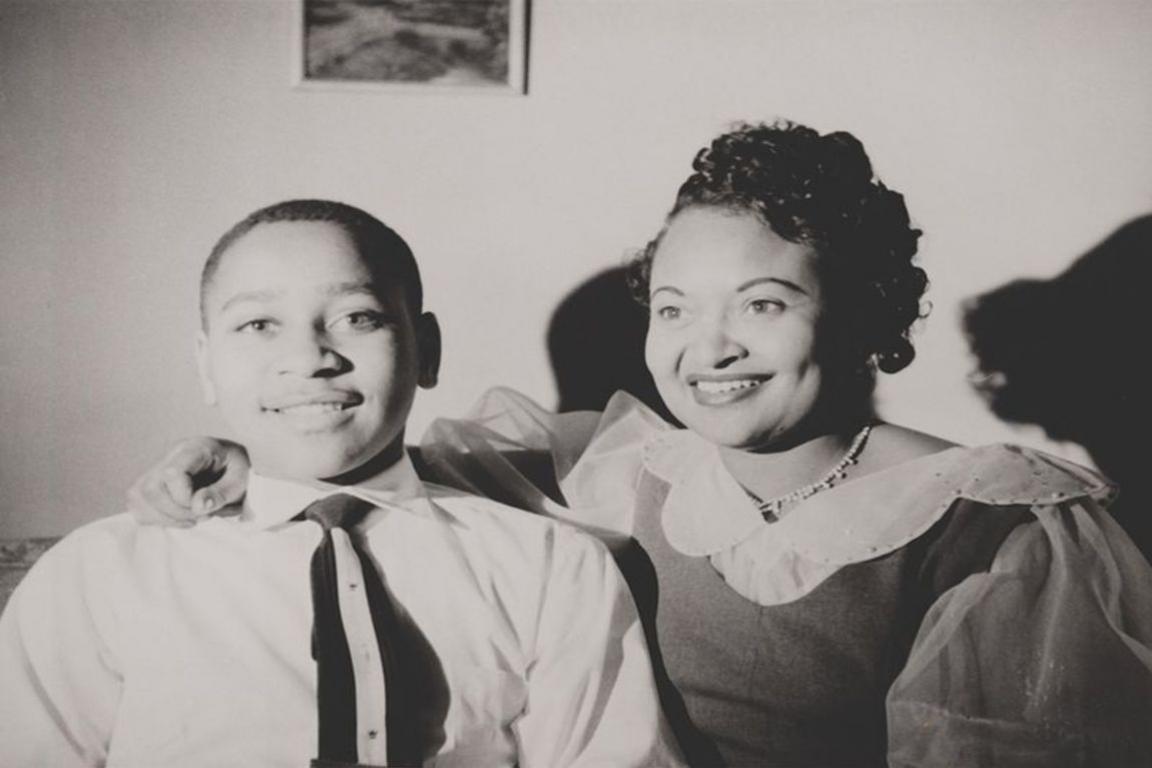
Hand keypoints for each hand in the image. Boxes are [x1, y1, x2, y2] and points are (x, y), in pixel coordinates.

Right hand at [127, 437, 249, 525]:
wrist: (234, 464)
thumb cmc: (238, 470)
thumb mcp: (240, 481)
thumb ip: (221, 493)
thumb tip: (197, 506)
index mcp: (196, 447)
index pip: (172, 473)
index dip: (183, 497)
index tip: (204, 508)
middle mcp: (172, 454)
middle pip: (150, 488)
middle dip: (174, 511)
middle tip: (200, 516)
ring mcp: (158, 466)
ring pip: (138, 496)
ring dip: (164, 516)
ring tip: (192, 517)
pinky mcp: (151, 481)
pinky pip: (137, 504)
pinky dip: (156, 517)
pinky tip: (179, 517)